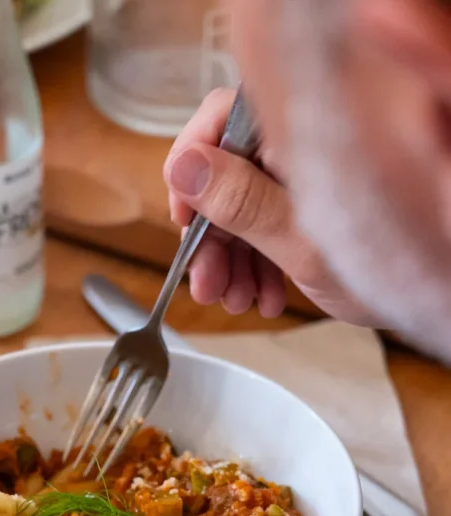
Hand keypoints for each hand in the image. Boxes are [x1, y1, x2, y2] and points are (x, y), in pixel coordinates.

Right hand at [164, 88, 380, 324]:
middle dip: (211, 236)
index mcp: (299, 134)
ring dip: (229, 260)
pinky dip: (254, 264)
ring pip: (238, 208)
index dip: (190, 169)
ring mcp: (300, 178)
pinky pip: (262, 228)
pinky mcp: (305, 207)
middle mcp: (297, 148)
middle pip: (223, 175)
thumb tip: (185, 168)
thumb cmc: (390, 265)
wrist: (431, 297)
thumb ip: (242, 202)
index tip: (183, 219)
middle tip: (207, 282)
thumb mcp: (302, 240)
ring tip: (238, 299)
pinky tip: (263, 294)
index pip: (219, 122)